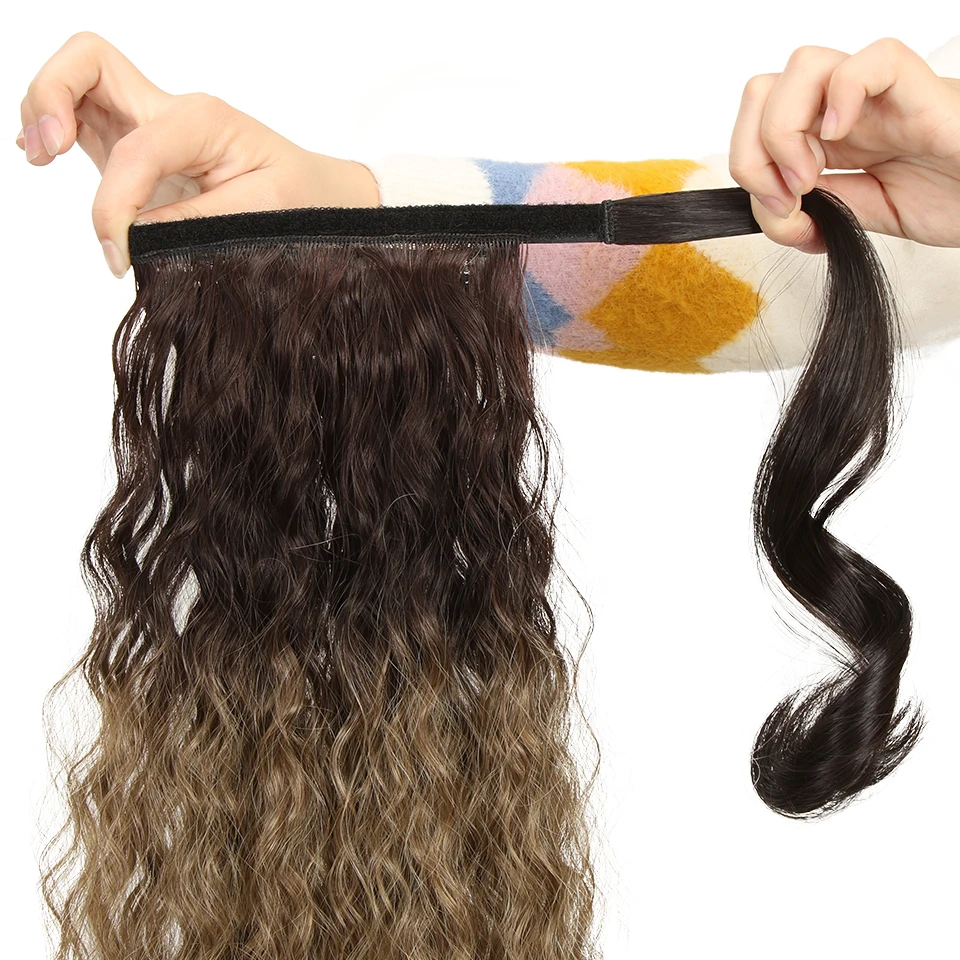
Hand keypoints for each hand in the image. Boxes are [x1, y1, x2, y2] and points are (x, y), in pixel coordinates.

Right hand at [16, 31, 379, 276]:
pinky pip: (84, 122)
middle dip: (50, 95)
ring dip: (43, 109)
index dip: (114, 204)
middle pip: (89, 63)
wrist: (320, 198)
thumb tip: (135, 236)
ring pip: (78, 85)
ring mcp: (149, 127)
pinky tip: (45, 156)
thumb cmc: (300, 199)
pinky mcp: (139, 150)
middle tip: (45, 152)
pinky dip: (55, 129)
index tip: (119, 253)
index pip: (135, 150)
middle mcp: (171, 113)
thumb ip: (196, 222)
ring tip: (37, 155)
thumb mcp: (261, 214)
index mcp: (202, 121)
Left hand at [728, 37, 959, 254]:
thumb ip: (814, 215)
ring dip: (786, 128)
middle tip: (790, 194)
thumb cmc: (947, 198)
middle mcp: (844, 106)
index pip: (754, 123)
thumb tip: (776, 215)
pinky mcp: (918, 87)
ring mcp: (879, 93)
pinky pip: (872, 59)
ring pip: (801, 65)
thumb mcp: (859, 219)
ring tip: (813, 174)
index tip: (780, 209)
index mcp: (825, 135)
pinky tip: (841, 135)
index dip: (748, 166)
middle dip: (754, 150)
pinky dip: (842, 94)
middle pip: (762, 90)